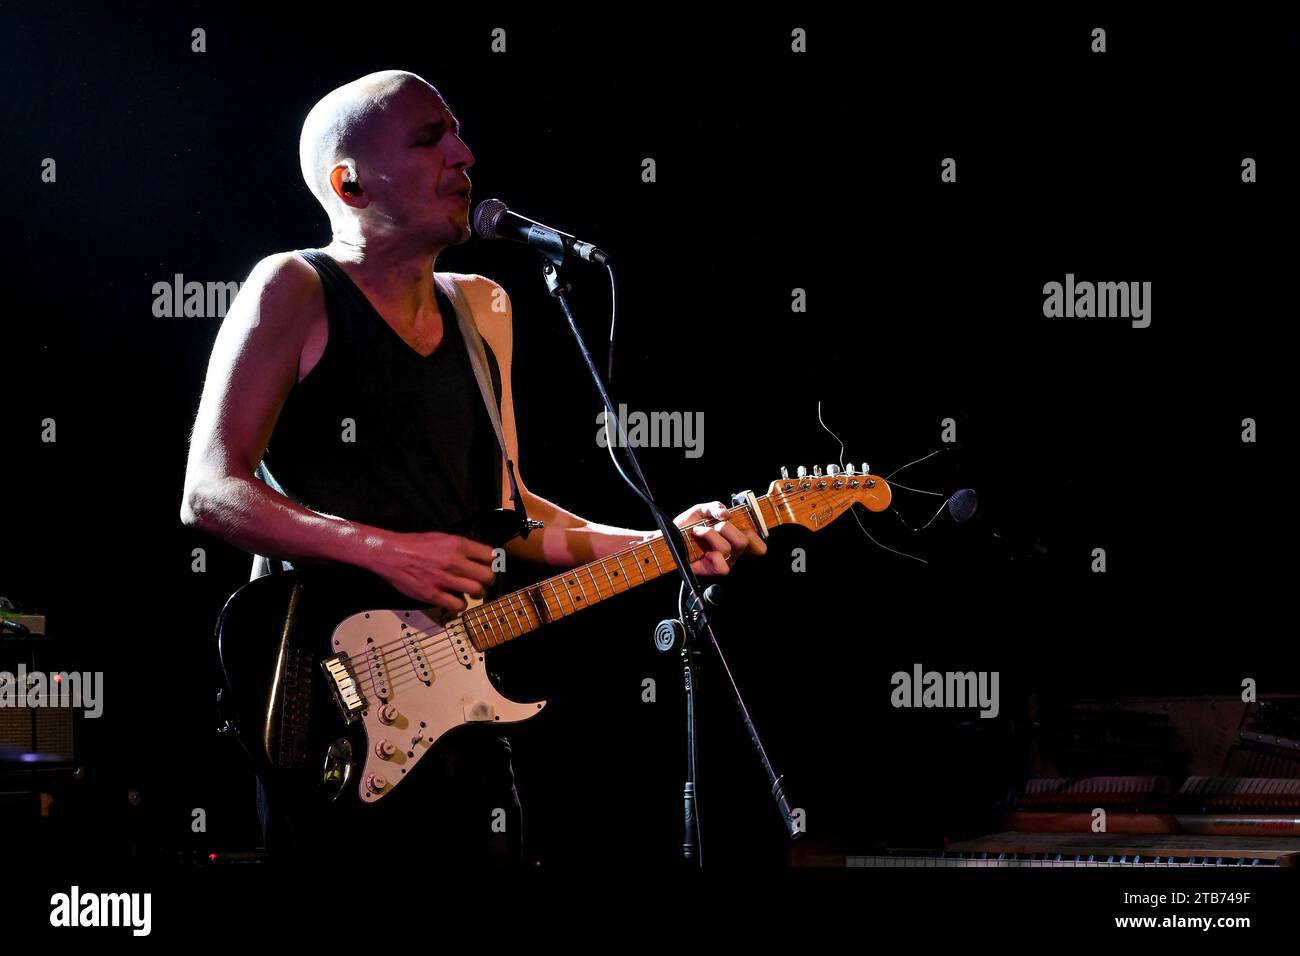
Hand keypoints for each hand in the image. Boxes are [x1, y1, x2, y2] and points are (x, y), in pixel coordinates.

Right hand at [365, 530, 496, 610]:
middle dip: (488, 580)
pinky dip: (461, 605)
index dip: (493, 562)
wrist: (390, 554)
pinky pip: (458, 605)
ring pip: (476, 591)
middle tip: (483, 581)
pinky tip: (456, 601)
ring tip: (472, 592)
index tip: (490, 565)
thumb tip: (478, 555)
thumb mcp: (442, 537)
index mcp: (457, 544)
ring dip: (478, 593)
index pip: (490, 555)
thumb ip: (460, 546)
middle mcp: (454, 561)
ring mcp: (444, 579)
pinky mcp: (433, 595)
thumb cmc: (415, 544)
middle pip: (487, 575)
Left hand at [672, 500, 767, 576]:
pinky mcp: (709, 571)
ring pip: (727, 549)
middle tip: (713, 525)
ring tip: (698, 532)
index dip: (754, 535)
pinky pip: (721, 566)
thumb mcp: (702, 510)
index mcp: (734, 541)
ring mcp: (721, 563)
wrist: (667, 536)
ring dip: (710, 534)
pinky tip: (698, 544)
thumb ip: (715, 507)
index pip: (758, 545)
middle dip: (726, 528)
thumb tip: (727, 514)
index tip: (742, 525)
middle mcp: (731, 554)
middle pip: (743, 542)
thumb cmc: (686, 526)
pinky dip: (709, 550)